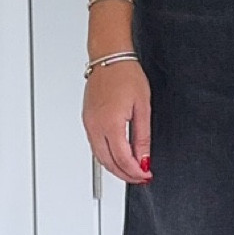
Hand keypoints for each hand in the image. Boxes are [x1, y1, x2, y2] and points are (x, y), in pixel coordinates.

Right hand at [83, 59, 151, 182]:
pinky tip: (118, 156)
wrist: (109, 57)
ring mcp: (88, 123)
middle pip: (108, 162)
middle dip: (125, 174)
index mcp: (110, 123)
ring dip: (115, 167)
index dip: (135, 172)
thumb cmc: (126, 74)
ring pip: (99, 157)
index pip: (122, 159)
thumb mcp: (143, 107)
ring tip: (131, 170)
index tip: (146, 175)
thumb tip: (144, 158)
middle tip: (140, 177)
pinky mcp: (87, 120)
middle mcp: (95, 126)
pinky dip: (106, 156)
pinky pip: (95, 145)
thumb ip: (143, 137)